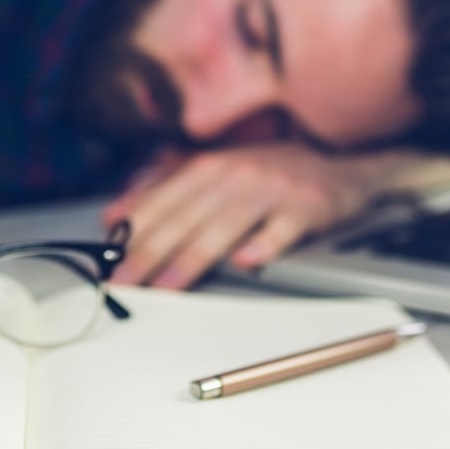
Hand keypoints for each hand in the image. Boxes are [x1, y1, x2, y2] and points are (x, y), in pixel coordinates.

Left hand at [100, 143, 384, 289]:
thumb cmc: (271, 172)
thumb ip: (165, 191)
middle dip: (150, 252)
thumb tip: (116, 214)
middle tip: (126, 283)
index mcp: (209, 167)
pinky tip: (248, 261)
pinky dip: (265, 244)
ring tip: (168, 285)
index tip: (109, 263)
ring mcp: (271, 189)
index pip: (162, 203)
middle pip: (185, 217)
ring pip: (224, 225)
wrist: (340, 163)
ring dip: (193, 257)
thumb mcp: (216, 171)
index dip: (133, 235)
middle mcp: (235, 174)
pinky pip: (282, 227)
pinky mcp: (305, 205)